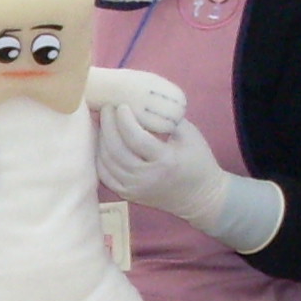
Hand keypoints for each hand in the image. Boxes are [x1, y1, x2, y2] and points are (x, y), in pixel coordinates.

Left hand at [96, 101, 229, 224]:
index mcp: (165, 161)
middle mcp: (147, 177)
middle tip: (106, 108)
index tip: (121, 105)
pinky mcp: (129, 195)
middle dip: (108, 126)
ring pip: (107, 162)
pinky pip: (105, 176)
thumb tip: (143, 103)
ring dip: (101, 140)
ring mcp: (135, 188)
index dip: (124, 120)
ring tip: (103, 122)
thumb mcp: (190, 136)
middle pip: (116, 150)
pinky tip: (102, 143)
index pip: (136, 138)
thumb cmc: (198, 162)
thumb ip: (166, 120)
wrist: (200, 197)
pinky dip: (100, 158)